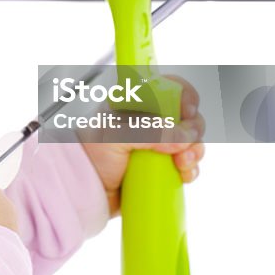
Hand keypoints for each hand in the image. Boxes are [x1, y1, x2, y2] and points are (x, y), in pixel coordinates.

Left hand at [82, 77, 204, 217]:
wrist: (80, 186)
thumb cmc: (90, 152)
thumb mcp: (118, 133)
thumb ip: (151, 131)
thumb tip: (184, 138)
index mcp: (140, 101)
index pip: (172, 87)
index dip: (185, 97)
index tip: (187, 112)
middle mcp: (152, 121)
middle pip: (188, 117)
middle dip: (193, 132)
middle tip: (184, 148)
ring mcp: (158, 145)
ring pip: (192, 142)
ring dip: (194, 153)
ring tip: (182, 165)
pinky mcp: (161, 168)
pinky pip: (187, 166)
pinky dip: (190, 170)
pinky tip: (183, 176)